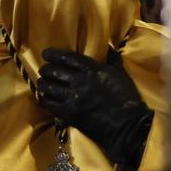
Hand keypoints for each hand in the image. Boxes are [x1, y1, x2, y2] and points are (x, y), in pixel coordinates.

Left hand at [38, 48, 153, 169]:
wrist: (127, 124)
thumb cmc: (126, 98)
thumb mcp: (121, 73)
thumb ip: (112, 59)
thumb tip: (107, 46)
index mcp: (92, 69)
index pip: (67, 57)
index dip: (53, 54)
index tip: (45, 54)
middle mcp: (79, 81)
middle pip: (53, 71)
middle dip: (46, 70)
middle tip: (45, 71)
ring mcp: (72, 98)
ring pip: (48, 86)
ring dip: (43, 84)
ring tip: (43, 84)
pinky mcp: (69, 113)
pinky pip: (49, 104)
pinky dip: (44, 99)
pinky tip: (44, 98)